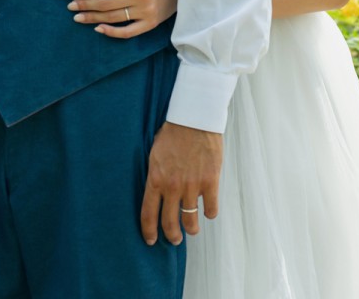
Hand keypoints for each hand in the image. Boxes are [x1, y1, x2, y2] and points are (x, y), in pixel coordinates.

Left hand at [69, 0, 179, 38]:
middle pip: (106, 3)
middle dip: (85, 5)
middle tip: (71, 7)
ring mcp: (145, 12)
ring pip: (112, 17)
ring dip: (92, 18)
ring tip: (79, 18)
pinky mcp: (149, 24)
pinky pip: (127, 32)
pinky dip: (111, 32)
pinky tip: (98, 29)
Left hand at [140, 122, 220, 244]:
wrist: (195, 117)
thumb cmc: (173, 132)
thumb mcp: (155, 154)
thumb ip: (156, 174)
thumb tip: (156, 188)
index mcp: (155, 179)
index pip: (148, 215)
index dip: (149, 232)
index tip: (151, 240)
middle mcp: (172, 186)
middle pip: (170, 222)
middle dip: (172, 236)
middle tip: (175, 239)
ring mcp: (192, 185)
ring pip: (191, 219)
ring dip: (192, 229)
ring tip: (193, 230)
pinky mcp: (210, 180)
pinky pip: (211, 207)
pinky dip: (210, 213)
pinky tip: (209, 212)